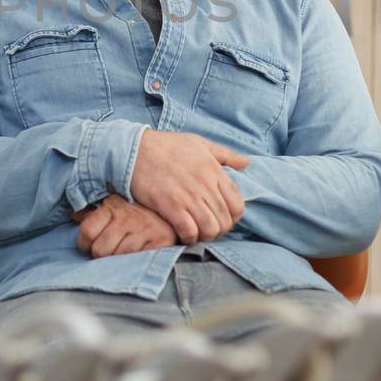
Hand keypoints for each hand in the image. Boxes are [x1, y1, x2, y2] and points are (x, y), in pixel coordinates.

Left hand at [74, 196, 178, 256]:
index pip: (87, 231)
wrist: (174, 211)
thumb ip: (93, 212)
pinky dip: (136, 261)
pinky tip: (137, 254)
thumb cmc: (138, 211)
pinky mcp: (160, 241)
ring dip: (119, 259)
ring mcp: (144, 229)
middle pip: (100, 250)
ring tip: (124, 252)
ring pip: (118, 257)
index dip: (84, 244)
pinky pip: (138, 260)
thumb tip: (73, 215)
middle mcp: (127, 217)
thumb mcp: (114, 205)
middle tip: (110, 250)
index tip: (89, 245)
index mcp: (112, 206)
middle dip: (102, 254)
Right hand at [127, 130, 247, 243]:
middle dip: (220, 229)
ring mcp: (188, 196)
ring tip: (199, 233)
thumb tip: (245, 163)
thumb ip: (224, 154)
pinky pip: (189, 231)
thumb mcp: (199, 143)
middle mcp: (204, 185)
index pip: (237, 204)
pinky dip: (190, 238)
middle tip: (210, 228)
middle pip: (225, 220)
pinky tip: (185, 235)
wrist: (135, 150)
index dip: (234, 216)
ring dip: (207, 236)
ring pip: (210, 229)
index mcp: (214, 170)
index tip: (224, 217)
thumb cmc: (167, 145)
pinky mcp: (170, 206)